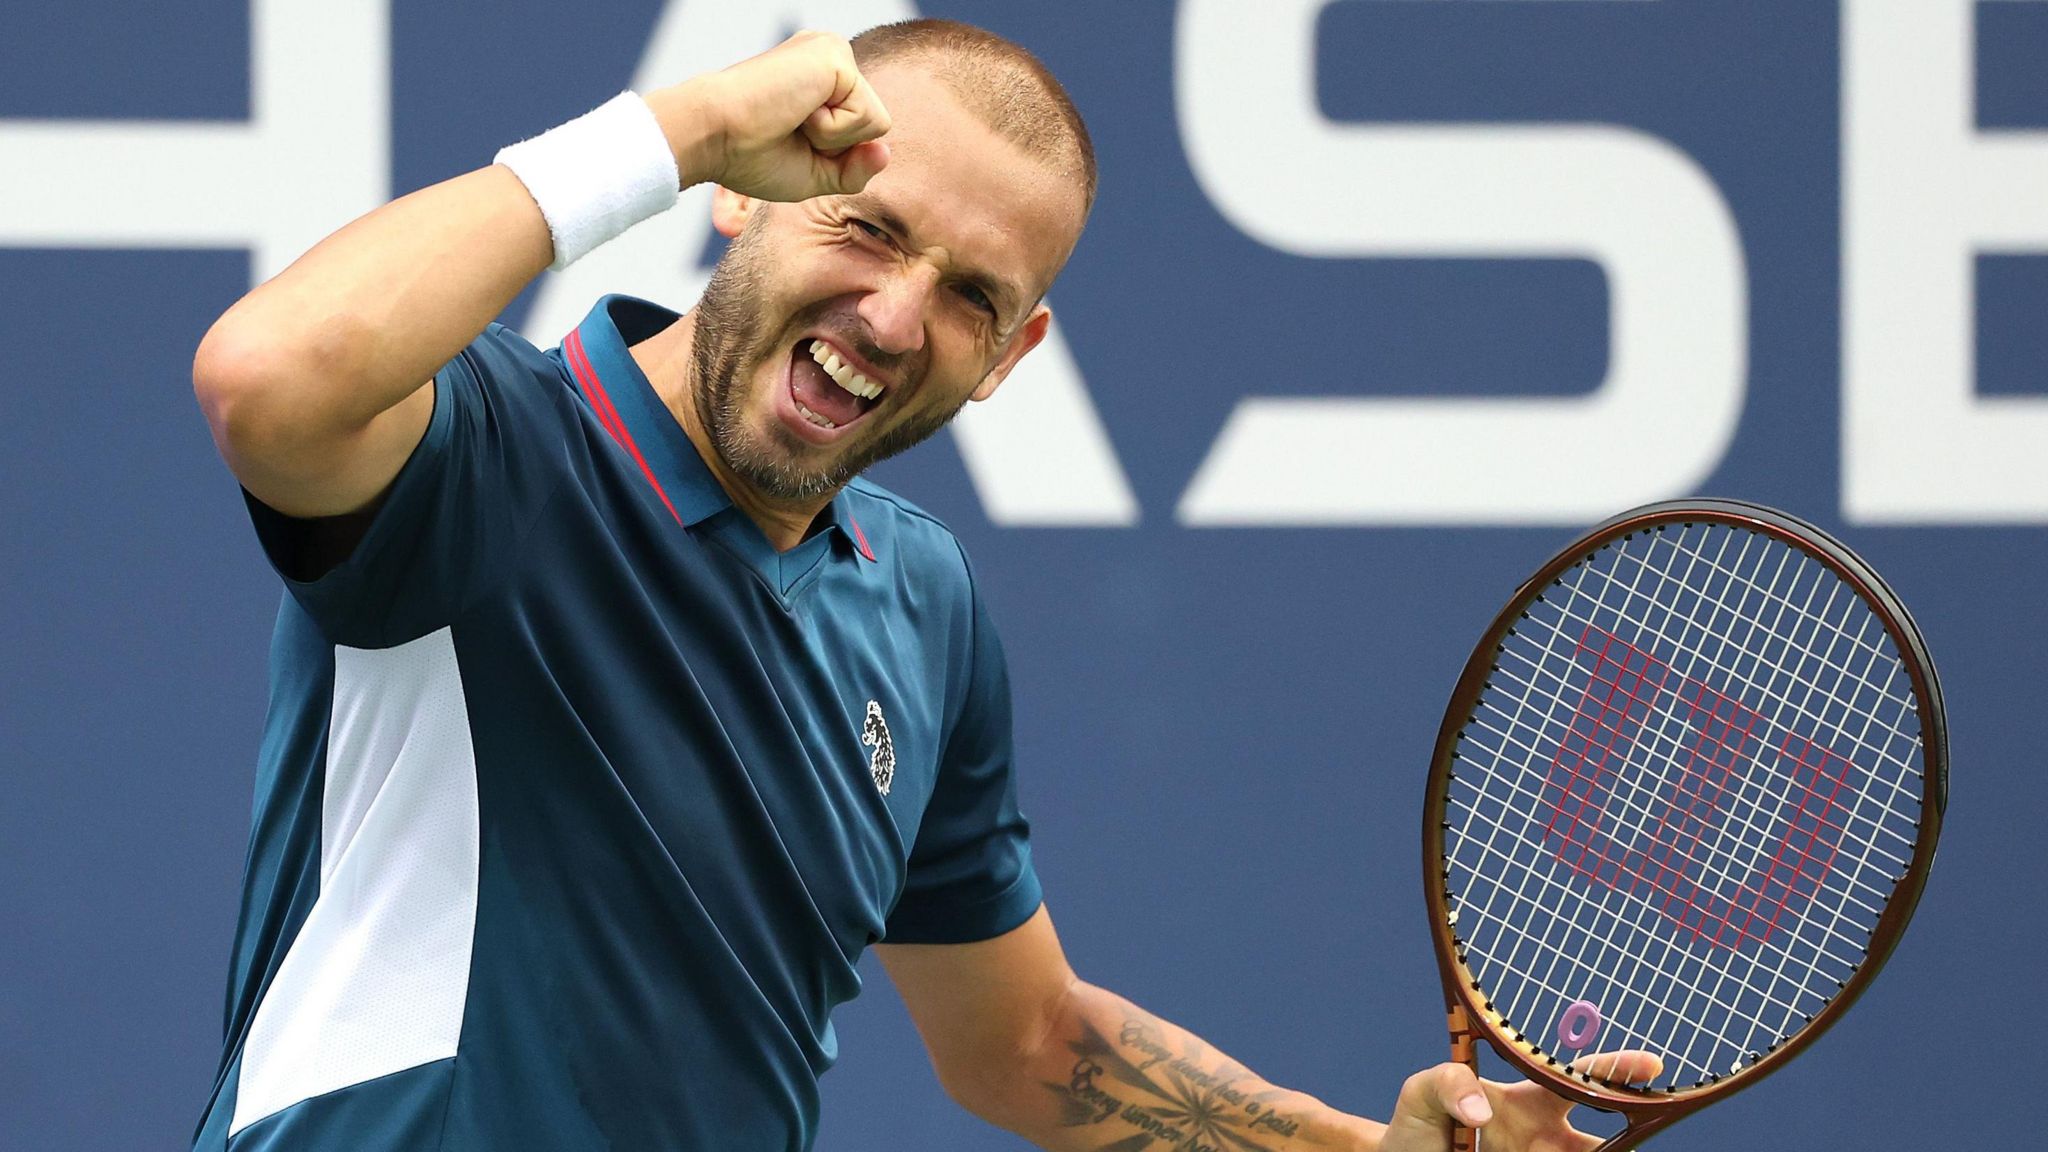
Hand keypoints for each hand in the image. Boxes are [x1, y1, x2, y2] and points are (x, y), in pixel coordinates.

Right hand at [649, 30, 891, 201]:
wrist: (714, 137)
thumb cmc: (751, 157)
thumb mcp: (814, 175)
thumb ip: (855, 169)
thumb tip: (886, 152)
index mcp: (822, 79)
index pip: (864, 131)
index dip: (834, 154)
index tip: (787, 139)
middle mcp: (830, 58)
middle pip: (875, 125)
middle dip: (837, 146)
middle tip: (789, 130)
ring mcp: (833, 51)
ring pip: (876, 121)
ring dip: (834, 137)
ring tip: (792, 118)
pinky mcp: (835, 54)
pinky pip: (866, 116)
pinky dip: (831, 129)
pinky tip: (795, 111)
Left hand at [1378, 1052, 1663, 1151]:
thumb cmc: (1416, 1126)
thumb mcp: (1421, 1094)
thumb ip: (1447, 1083)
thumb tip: (1480, 1110)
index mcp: (1529, 1102)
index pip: (1579, 1080)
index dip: (1616, 1070)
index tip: (1651, 1065)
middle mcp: (1547, 1139)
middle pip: (1604, 1140)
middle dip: (1631, 1135)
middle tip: (1639, 1137)